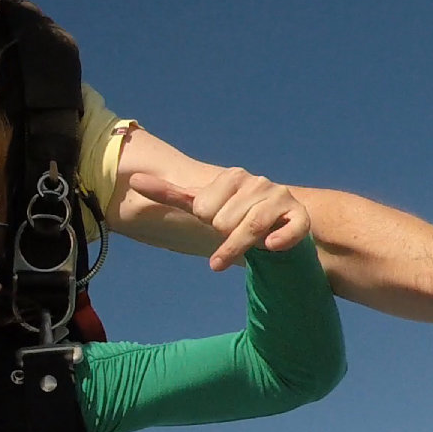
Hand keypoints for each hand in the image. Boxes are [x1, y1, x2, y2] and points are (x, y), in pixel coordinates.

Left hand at [126, 169, 311, 270]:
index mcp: (233, 176)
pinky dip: (279, 241)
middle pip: (224, 222)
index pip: (203, 209)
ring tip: (235, 255)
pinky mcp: (299, 216)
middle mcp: (258, 182)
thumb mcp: (200, 207)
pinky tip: (271, 247)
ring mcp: (280, 197)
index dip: (207, 222)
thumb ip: (170, 194)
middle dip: (225, 237)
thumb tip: (134, 180)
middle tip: (234, 234)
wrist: (273, 235)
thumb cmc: (232, 220)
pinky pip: (288, 232)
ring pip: (250, 229)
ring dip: (238, 249)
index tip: (218, 220)